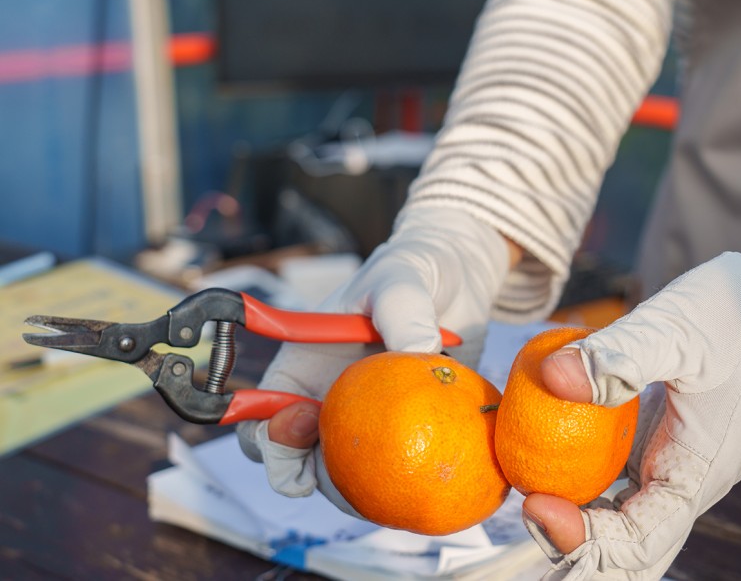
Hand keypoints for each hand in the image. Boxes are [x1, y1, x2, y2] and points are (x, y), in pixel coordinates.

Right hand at [236, 207, 512, 510]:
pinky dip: (401, 481)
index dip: (268, 441)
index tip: (300, 435)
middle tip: (352, 477)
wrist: (458, 280)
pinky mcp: (405, 430)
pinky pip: (392, 469)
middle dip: (314, 480)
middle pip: (298, 462)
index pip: (262, 417)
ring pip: (344, 475)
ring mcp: (364, 419)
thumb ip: (403, 314)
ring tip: (390, 488)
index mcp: (304, 365)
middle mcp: (326, 399)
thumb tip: (419, 357)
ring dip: (358, 490)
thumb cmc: (414, 269)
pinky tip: (426, 481)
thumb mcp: (402, 282)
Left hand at [521, 222, 740, 578]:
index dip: (584, 539)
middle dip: (573, 545)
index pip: (639, 537)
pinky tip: (544, 462)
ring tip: (526, 496)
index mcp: (699, 470)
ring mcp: (670, 465)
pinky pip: (616, 481)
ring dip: (575, 519)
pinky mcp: (657, 444)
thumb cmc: (738, 312)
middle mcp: (684, 480)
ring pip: (619, 519)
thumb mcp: (675, 327)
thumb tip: (551, 377)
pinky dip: (581, 482)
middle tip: (522, 509)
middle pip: (626, 545)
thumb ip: (617, 356)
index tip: (533, 504)